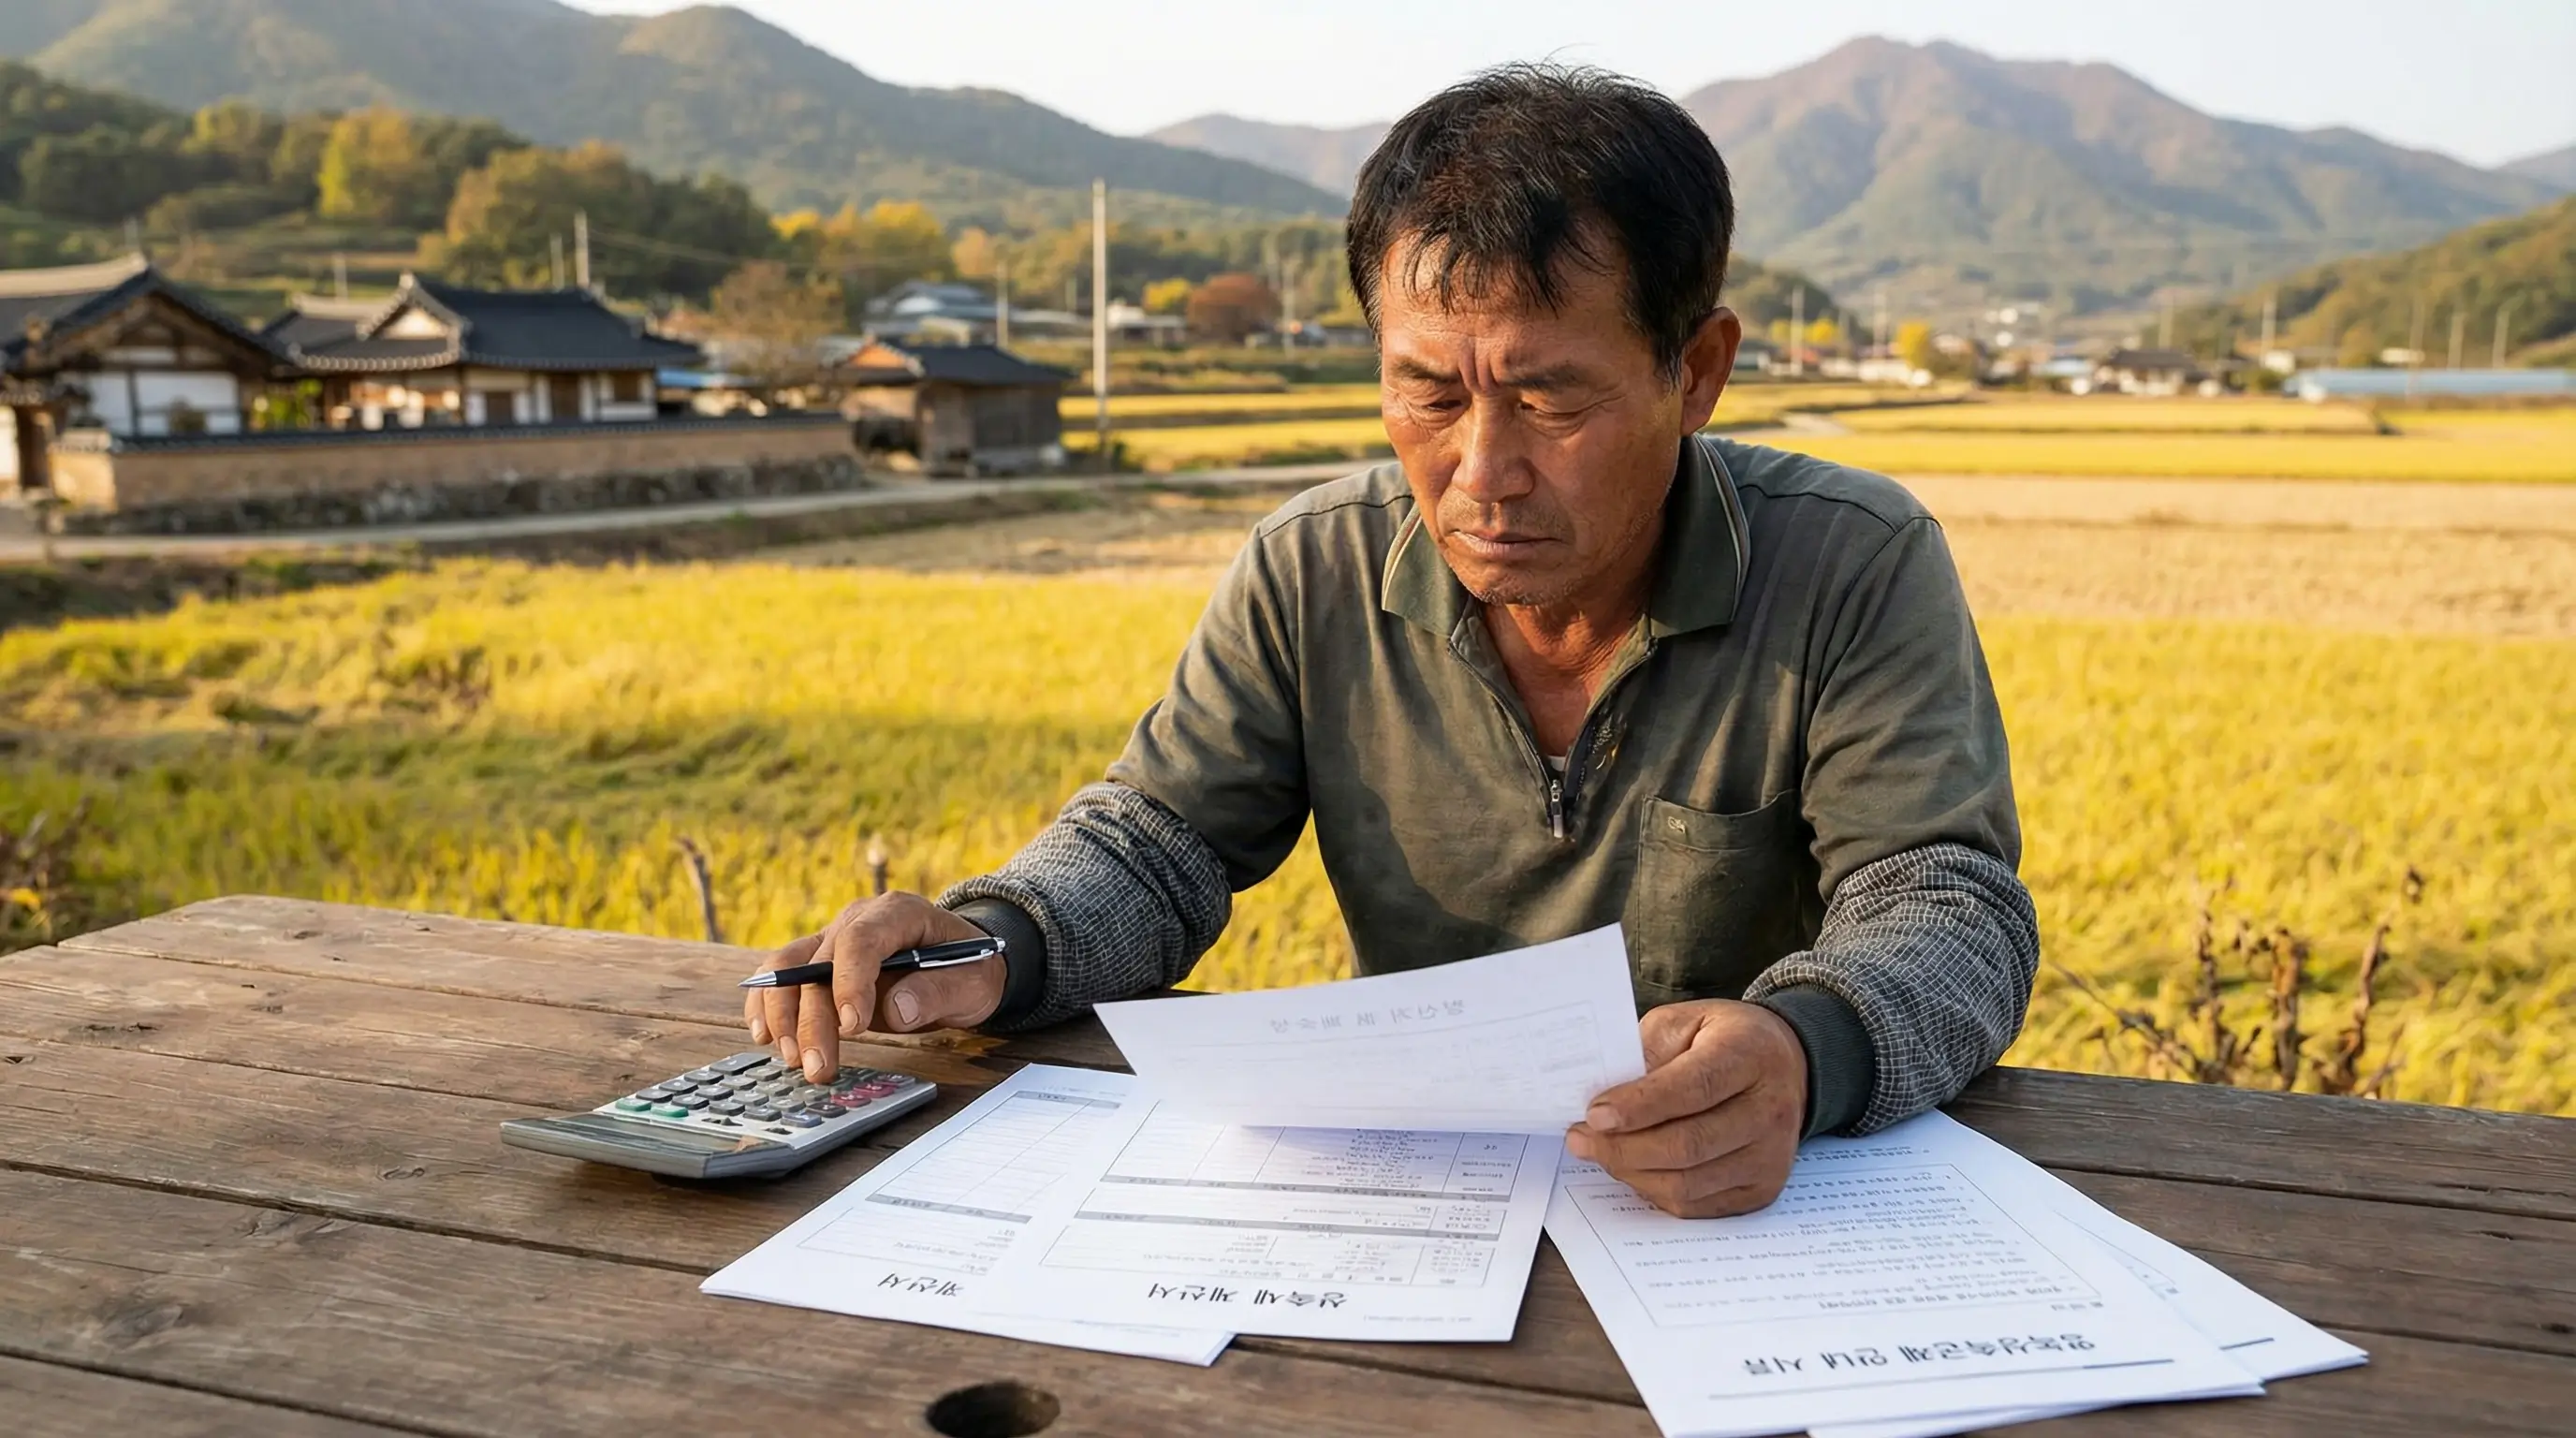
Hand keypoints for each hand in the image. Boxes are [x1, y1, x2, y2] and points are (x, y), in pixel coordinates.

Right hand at [742, 892, 1006, 1083]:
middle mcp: (857, 920)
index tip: (851, 1026)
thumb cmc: (968, 970)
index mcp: (898, 913)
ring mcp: (832, 939)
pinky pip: (779, 977)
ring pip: (787, 968)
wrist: (960, 965)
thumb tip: (896, 1010)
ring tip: (793, 1060)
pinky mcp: (817, 963)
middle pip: (819, 962)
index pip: (861, 941)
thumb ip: (937, 992)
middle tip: (818, 1067)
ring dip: (782, 1015)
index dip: (850, 983)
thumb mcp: (972, 983)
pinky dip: (767, 1005)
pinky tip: (765, 1037)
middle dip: (812, 1018)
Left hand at [1564, 998, 1807, 1217]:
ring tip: (1600, 1153)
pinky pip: (1696, 1205)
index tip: (1594, 1115)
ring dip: (1632, 1173)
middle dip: (1623, 1148)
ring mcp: (1770, 1156)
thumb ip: (1645, 1054)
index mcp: (1750, 1055)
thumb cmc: (1721, 1040)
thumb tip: (1602, 1102)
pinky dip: (1654, 1191)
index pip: (1694, 1088)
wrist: (1784, 1065)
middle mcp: (1770, 1109)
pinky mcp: (1762, 1189)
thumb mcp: (1682, 1024)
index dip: (1640, 1106)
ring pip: (1688, 1183)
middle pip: (1688, 1145)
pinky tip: (1633, 1169)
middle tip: (1580, 1139)